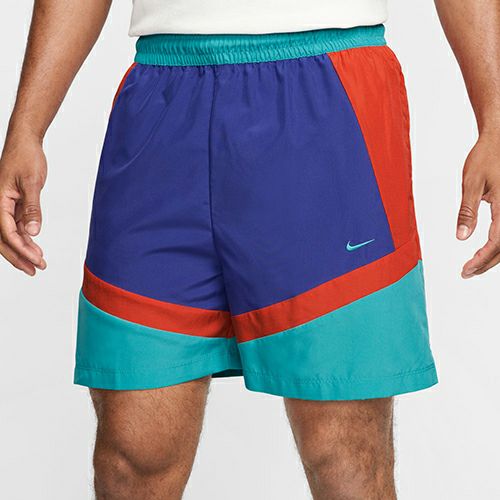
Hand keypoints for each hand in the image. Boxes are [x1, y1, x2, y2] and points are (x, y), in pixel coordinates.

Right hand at [0, 132, 46, 275]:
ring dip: (24, 249)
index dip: (21, 248)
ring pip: (10, 234)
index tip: (36, 260)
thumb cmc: (25, 157)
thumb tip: (33, 232)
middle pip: (4, 238)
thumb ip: (32, 208)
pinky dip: (26, 237)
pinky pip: (16, 225)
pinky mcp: (14, 203)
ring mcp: (5, 205)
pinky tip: (36, 247)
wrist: (25, 142)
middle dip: (19, 256)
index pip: (7, 231)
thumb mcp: (32, 183)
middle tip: (35, 270)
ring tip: (40, 262)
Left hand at [457, 132, 499, 277]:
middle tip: (467, 273)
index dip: (482, 260)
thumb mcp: (471, 183)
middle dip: (487, 263)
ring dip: (494, 256)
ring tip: (474, 266)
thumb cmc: (486, 157)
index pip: (497, 243)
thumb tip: (462, 237)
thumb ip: (467, 211)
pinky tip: (487, 249)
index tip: (466, 269)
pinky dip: (499, 244)